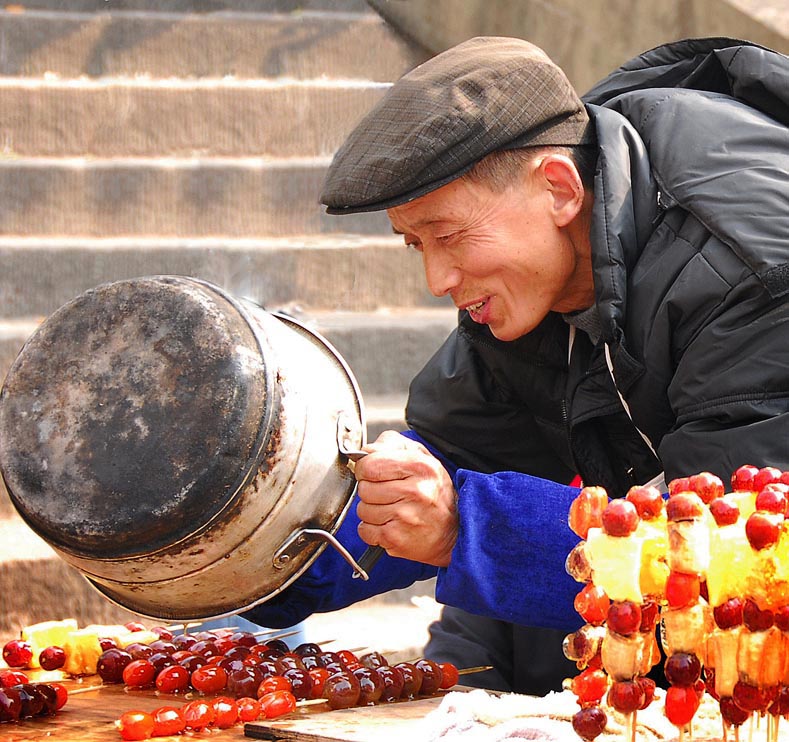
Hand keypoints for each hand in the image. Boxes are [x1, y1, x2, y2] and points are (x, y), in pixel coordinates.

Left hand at [352, 431, 457, 566]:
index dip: (365, 468)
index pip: (370, 464)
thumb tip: (365, 451)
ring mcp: (405, 517)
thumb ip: (391, 444)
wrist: (454, 532)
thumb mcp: (420, 456)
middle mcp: (416, 491)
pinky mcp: (396, 538)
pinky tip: (390, 525)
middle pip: (364, 488)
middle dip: (370, 490)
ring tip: (391, 510)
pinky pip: (365, 530)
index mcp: (420, 466)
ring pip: (363, 510)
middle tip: (388, 493)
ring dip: (372, 511)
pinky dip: (372, 530)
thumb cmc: (433, 492)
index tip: (371, 472)